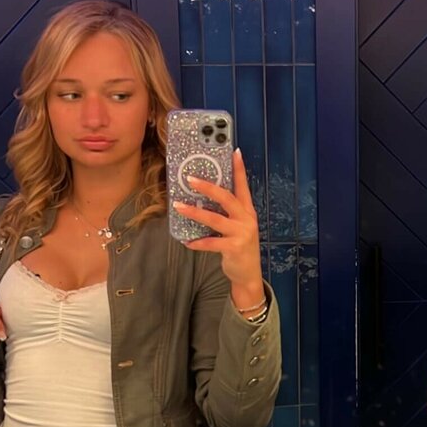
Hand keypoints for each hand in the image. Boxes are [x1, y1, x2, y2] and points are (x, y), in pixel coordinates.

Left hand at [173, 148, 264, 307]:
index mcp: (247, 211)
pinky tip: (187, 241)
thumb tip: (202, 198)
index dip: (239, 169)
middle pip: (227, 198)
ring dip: (195, 212)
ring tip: (178, 206)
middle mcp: (246, 219)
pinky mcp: (234, 248)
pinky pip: (212, 243)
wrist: (248, 275)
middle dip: (208, 187)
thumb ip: (226, 213)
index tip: (235, 152)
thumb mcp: (238, 227)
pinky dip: (198, 242)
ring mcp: (242, 234)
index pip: (243, 186)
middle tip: (190, 179)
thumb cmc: (239, 247)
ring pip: (215, 219)